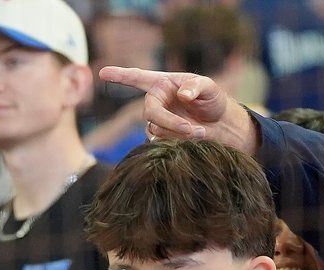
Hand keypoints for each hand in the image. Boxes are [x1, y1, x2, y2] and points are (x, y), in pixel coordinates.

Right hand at [97, 66, 257, 153]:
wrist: (220, 125)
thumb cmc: (213, 100)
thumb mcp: (209, 87)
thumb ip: (196, 87)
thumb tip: (183, 94)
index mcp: (162, 84)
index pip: (137, 78)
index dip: (120, 76)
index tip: (103, 72)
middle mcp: (155, 101)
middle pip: (150, 113)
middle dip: (170, 123)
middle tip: (192, 129)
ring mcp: (157, 120)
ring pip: (156, 130)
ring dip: (178, 133)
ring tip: (199, 132)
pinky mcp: (161, 137)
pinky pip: (160, 142)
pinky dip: (177, 142)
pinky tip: (193, 139)